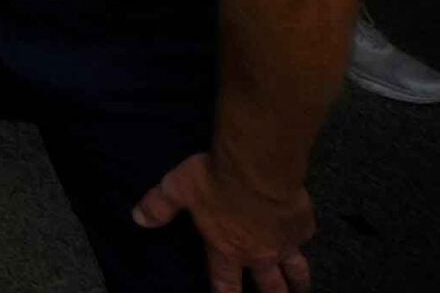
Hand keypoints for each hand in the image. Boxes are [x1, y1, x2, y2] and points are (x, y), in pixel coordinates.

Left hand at [132, 150, 314, 292]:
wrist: (260, 164)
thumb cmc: (216, 178)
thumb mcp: (177, 189)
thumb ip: (158, 206)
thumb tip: (138, 218)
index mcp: (228, 249)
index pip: (225, 285)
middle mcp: (259, 253)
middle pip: (270, 288)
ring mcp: (284, 241)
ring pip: (295, 270)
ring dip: (298, 282)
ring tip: (301, 289)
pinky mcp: (302, 224)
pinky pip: (305, 237)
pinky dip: (302, 239)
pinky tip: (303, 236)